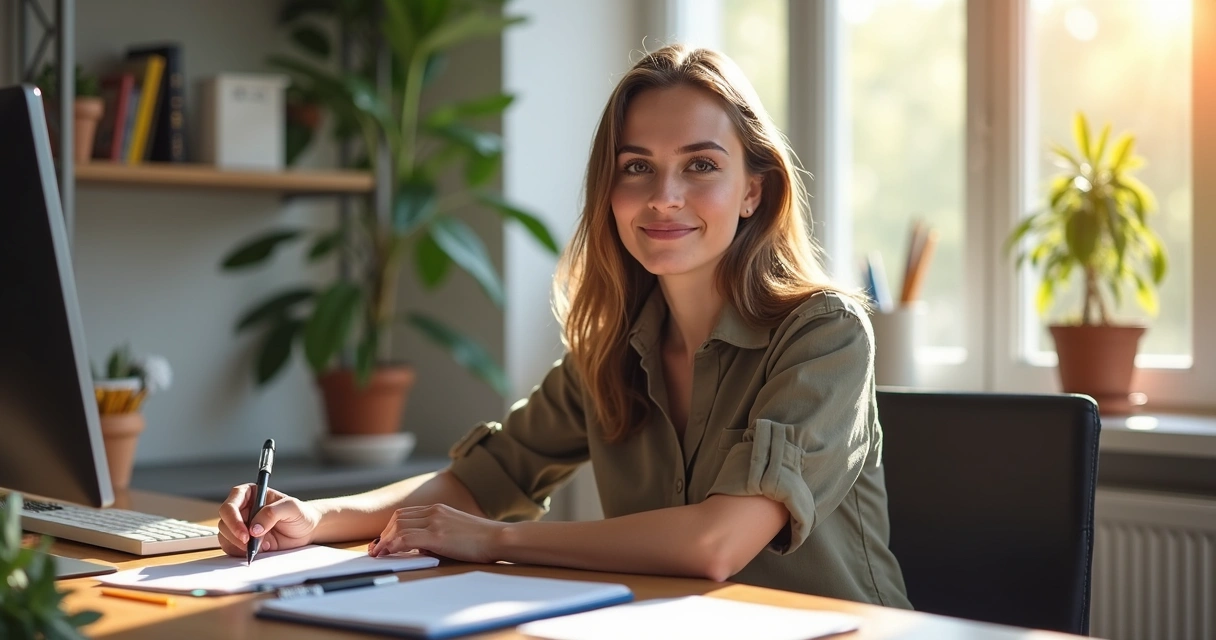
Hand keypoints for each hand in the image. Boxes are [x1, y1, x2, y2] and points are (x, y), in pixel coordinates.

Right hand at [216, 483, 321, 556]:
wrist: (306, 530)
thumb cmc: (300, 513)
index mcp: (249, 494)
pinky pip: (232, 548)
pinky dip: (241, 552)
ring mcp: (241, 526)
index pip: (230, 505)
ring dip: (238, 545)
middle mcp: (242, 509)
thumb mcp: (291, 507)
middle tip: (250, 544)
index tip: (246, 533)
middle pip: (224, 522)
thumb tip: (254, 528)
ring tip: (261, 546)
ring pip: (225, 536)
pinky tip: (259, 550)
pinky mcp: (243, 541)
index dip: (233, 519)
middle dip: (235, 535)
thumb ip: (272, 513)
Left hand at [368, 504, 505, 563]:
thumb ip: (436, 535)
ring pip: (398, 526)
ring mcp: (435, 521)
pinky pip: (406, 538)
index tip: (383, 541)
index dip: (390, 528)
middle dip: (384, 534)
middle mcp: (434, 511)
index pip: (405, 514)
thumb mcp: (455, 532)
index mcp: (438, 509)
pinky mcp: (437, 535)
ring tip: (378, 553)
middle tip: (377, 549)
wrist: (498, 538)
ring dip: (384, 540)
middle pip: (398, 518)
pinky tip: (387, 553)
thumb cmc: (481, 540)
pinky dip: (392, 545)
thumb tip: (419, 546)